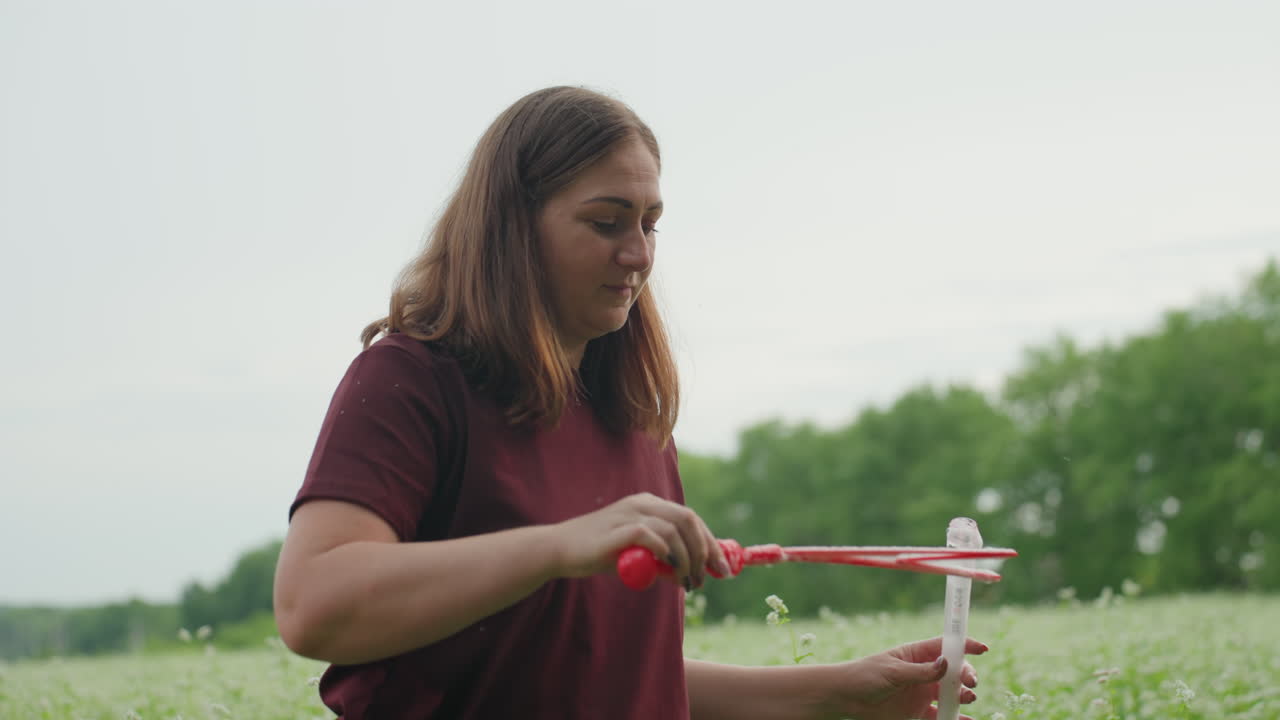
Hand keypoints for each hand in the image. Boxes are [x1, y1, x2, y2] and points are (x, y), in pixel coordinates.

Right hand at [550, 492, 728, 588]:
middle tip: (708, 578)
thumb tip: (689, 575)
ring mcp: (630, 513)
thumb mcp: (636, 557)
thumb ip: (660, 561)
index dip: (711, 543)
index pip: (691, 519)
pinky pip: (652, 536)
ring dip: (687, 558)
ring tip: (687, 582)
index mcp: (649, 504)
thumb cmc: (598, 553)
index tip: (723, 568)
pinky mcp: (618, 528)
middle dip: (705, 550)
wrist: (560, 550)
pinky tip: (668, 569)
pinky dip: (666, 553)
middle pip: (688, 520)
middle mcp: (643, 503)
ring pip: (674, 529)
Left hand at [826, 636, 985, 719]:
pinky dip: (956, 719)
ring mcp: (922, 693)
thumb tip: (947, 664)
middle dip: (967, 674)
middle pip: (954, 671)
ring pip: (952, 694)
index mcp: (916, 655)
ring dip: (964, 696)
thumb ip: (920, 671)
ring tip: (967, 698)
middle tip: (970, 682)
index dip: (965, 645)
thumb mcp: (892, 672)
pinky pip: (943, 716)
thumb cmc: (864, 676)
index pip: (945, 646)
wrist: (845, 700)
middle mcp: (923, 673)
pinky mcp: (919, 713)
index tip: (983, 648)